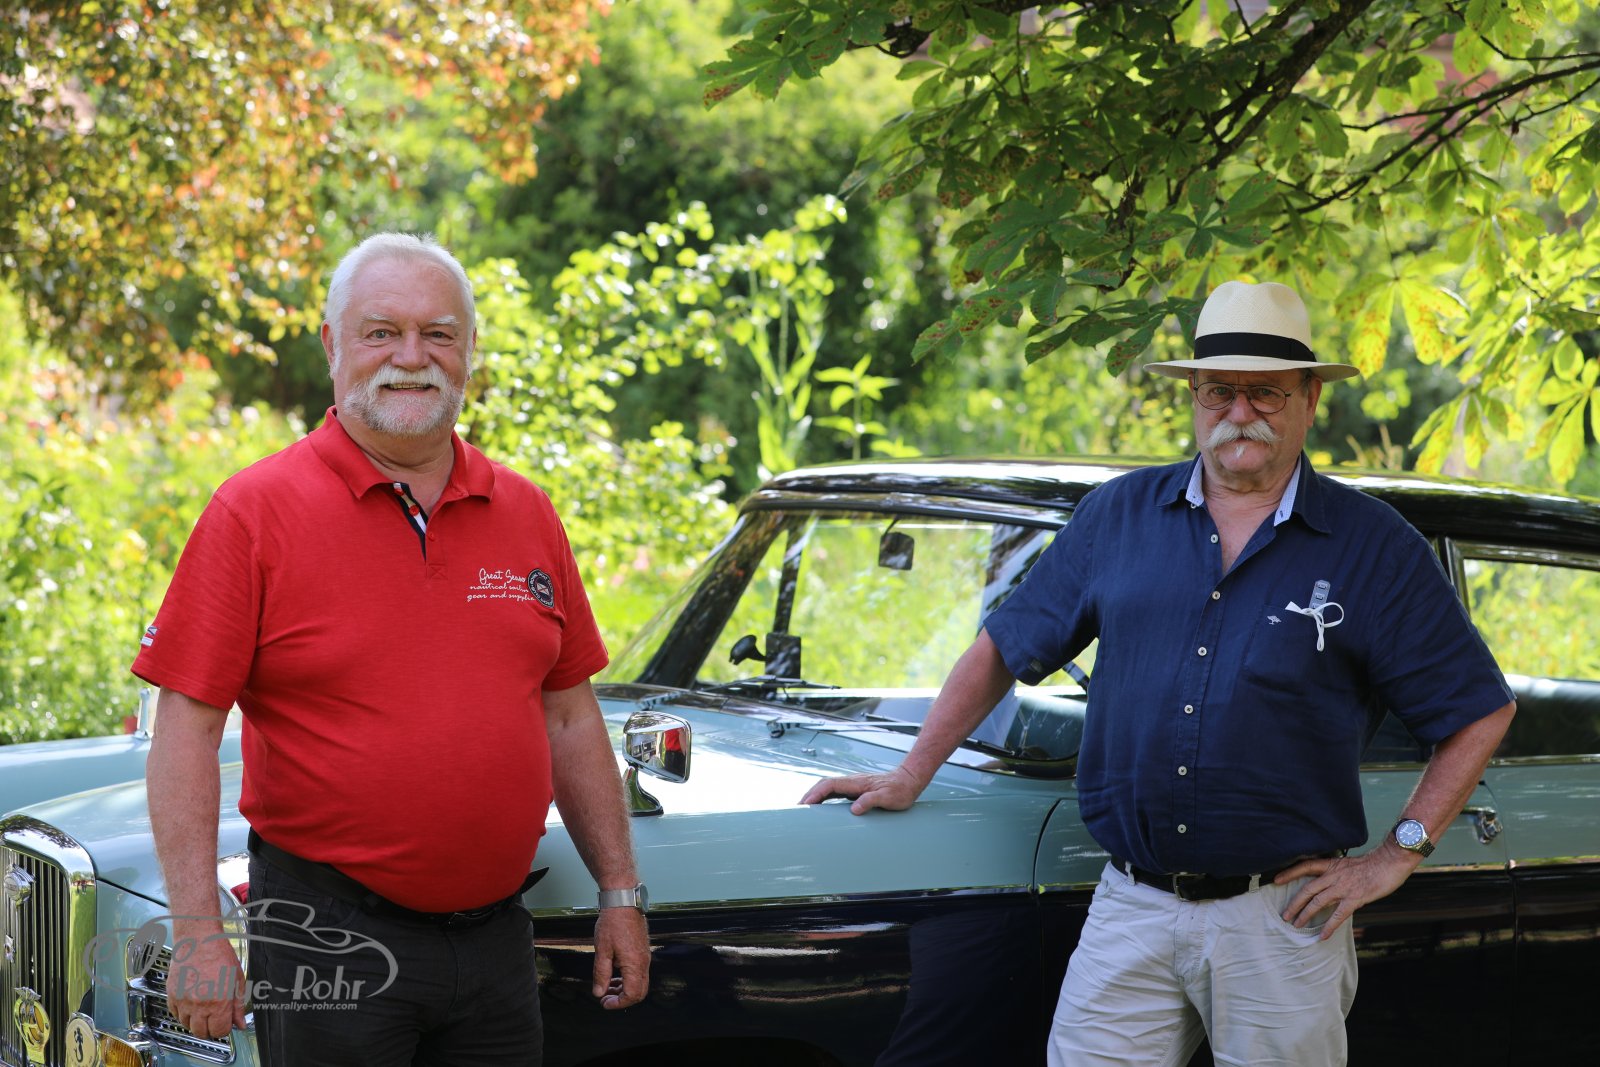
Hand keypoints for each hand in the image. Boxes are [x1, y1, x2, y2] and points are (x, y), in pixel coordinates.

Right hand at [166, 927, 246, 1038]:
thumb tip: (240, 1023)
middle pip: (201, 1033)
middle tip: (215, 1019)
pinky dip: (183, 1013)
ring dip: (196, 1022)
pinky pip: (175, 1014)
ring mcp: (183, 1001)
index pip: (219, 1031)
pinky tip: (192, 1003)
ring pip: (187, 1026)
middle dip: (210, 1029)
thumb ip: (238, 1005)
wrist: (198, 941)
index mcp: (218, 1002)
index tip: (226, 1023)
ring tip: (204, 1009)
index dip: (224, 1029)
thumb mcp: (237, 980)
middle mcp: (199, 1004)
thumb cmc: (219, 955)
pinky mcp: (172, 995)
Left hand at [592, 907, 649, 1009]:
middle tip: (606, 998)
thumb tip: (599, 992)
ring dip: (624, 989)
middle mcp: (643, 962)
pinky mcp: (643, 950)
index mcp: (634, 964)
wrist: (623, 902)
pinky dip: (628, 978)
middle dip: (623, 999)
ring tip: (607, 986)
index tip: (604, 1003)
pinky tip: (614, 973)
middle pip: (640, 992)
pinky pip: (639, 972)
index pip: (632, 994)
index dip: (618, 1003)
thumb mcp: (602, 950)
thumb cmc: (612, 922)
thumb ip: (601, 974)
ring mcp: (645, 956)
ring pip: (640, 982)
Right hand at [799, 765, 924, 813]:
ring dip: (815, 796)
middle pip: (824, 785)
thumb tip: (853, 809)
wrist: (909, 781)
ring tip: (804, 809)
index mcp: (856, 782)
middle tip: (798, 808)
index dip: (815, 794)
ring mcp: (853, 785)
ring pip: (828, 788)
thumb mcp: (887, 798)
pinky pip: (835, 792)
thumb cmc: (900, 791)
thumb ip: (870, 801)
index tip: (805, 804)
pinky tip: (821, 807)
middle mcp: (852, 782)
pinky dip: (824, 798)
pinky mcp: (856, 790)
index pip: (829, 785)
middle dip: (810, 795)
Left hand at [1277, 845, 1420, 940]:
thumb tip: (1326, 885)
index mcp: (1331, 865)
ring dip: (1306, 915)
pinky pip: (1338, 915)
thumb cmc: (1372, 864)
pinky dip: (1329, 926)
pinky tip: (1322, 935)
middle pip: (1307, 889)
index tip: (1276, 880)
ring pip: (1318, 902)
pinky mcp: (1355, 898)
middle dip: (1294, 903)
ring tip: (1296, 925)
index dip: (1289, 873)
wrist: (1390, 862)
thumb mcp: (1348, 865)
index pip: (1305, 866)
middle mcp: (1333, 876)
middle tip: (1284, 915)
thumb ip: (1336, 874)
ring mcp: (1343, 887)